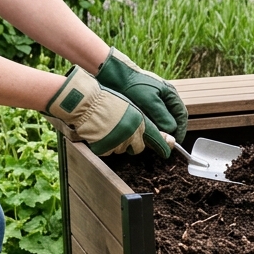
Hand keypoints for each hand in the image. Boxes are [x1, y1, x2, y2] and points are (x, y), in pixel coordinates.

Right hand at [46, 68, 170, 157]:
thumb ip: (141, 121)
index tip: (168, 152)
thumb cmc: (106, 101)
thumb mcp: (129, 107)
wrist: (85, 102)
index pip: (155, 138)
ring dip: (117, 143)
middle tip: (122, 133)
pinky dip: (104, 145)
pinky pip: (108, 151)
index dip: (162, 146)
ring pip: (122, 149)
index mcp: (140, 121)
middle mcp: (131, 133)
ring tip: (107, 129)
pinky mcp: (105, 148)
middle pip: (138, 148)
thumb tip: (153, 134)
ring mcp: (118, 142)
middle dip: (133, 144)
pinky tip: (99, 133)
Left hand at [96, 48, 187, 141]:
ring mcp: (153, 101)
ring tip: (150, 137)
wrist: (112, 75)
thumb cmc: (132, 84)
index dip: (180, 130)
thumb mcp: (150, 101)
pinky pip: (149, 119)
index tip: (176, 143)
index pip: (181, 115)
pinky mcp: (142, 104)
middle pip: (171, 119)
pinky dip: (148, 125)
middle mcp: (164, 98)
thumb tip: (171, 131)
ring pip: (160, 120)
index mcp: (170, 94)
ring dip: (157, 129)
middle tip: (161, 142)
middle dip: (168, 131)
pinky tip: (141, 130)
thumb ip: (162, 116)